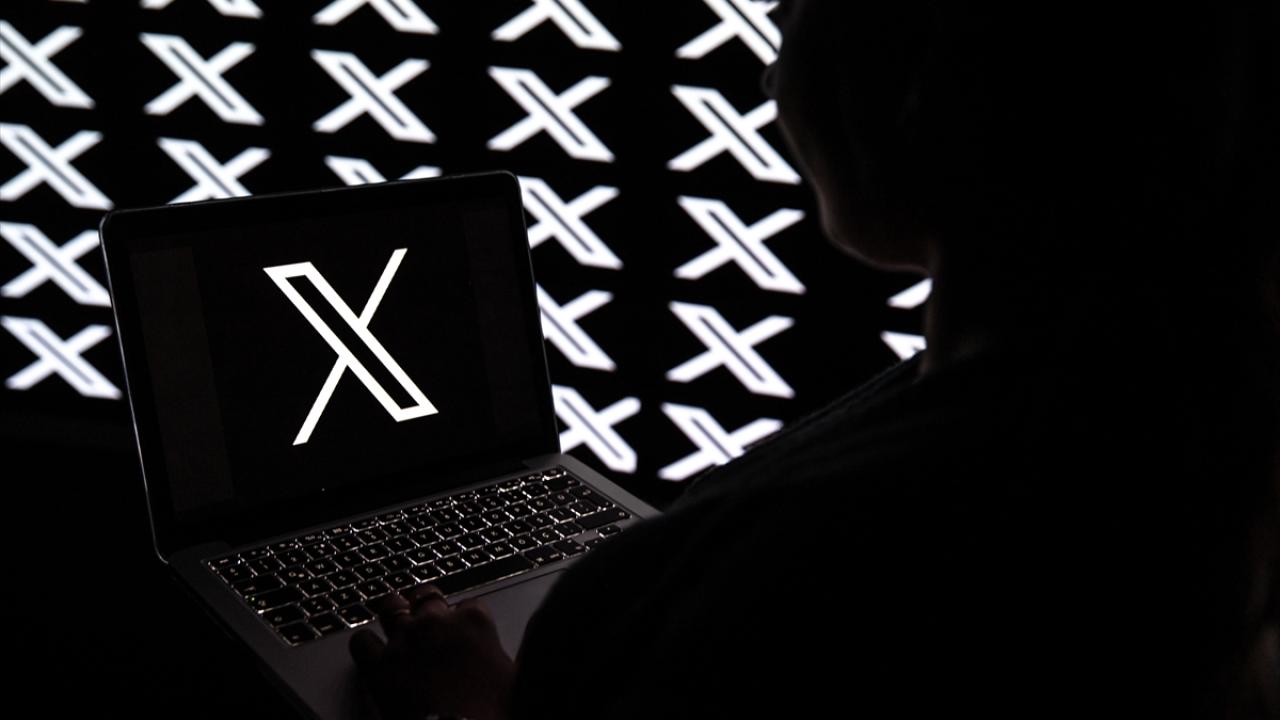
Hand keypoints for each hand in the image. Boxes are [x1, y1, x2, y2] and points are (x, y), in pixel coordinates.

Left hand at [349, 585, 513, 719]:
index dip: (468, 619)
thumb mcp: (518, 678)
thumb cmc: (493, 712)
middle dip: (428, 605)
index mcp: (475, 621)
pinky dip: (366, 644)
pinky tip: (371, 649)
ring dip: (394, 611)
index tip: (467, 631)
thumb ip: (518, 657)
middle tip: (428, 617)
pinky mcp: (379, 665)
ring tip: (395, 617)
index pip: (471, 604)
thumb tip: (530, 654)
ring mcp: (405, 641)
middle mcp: (437, 623)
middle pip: (427, 595)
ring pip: (391, 606)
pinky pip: (362, 641)